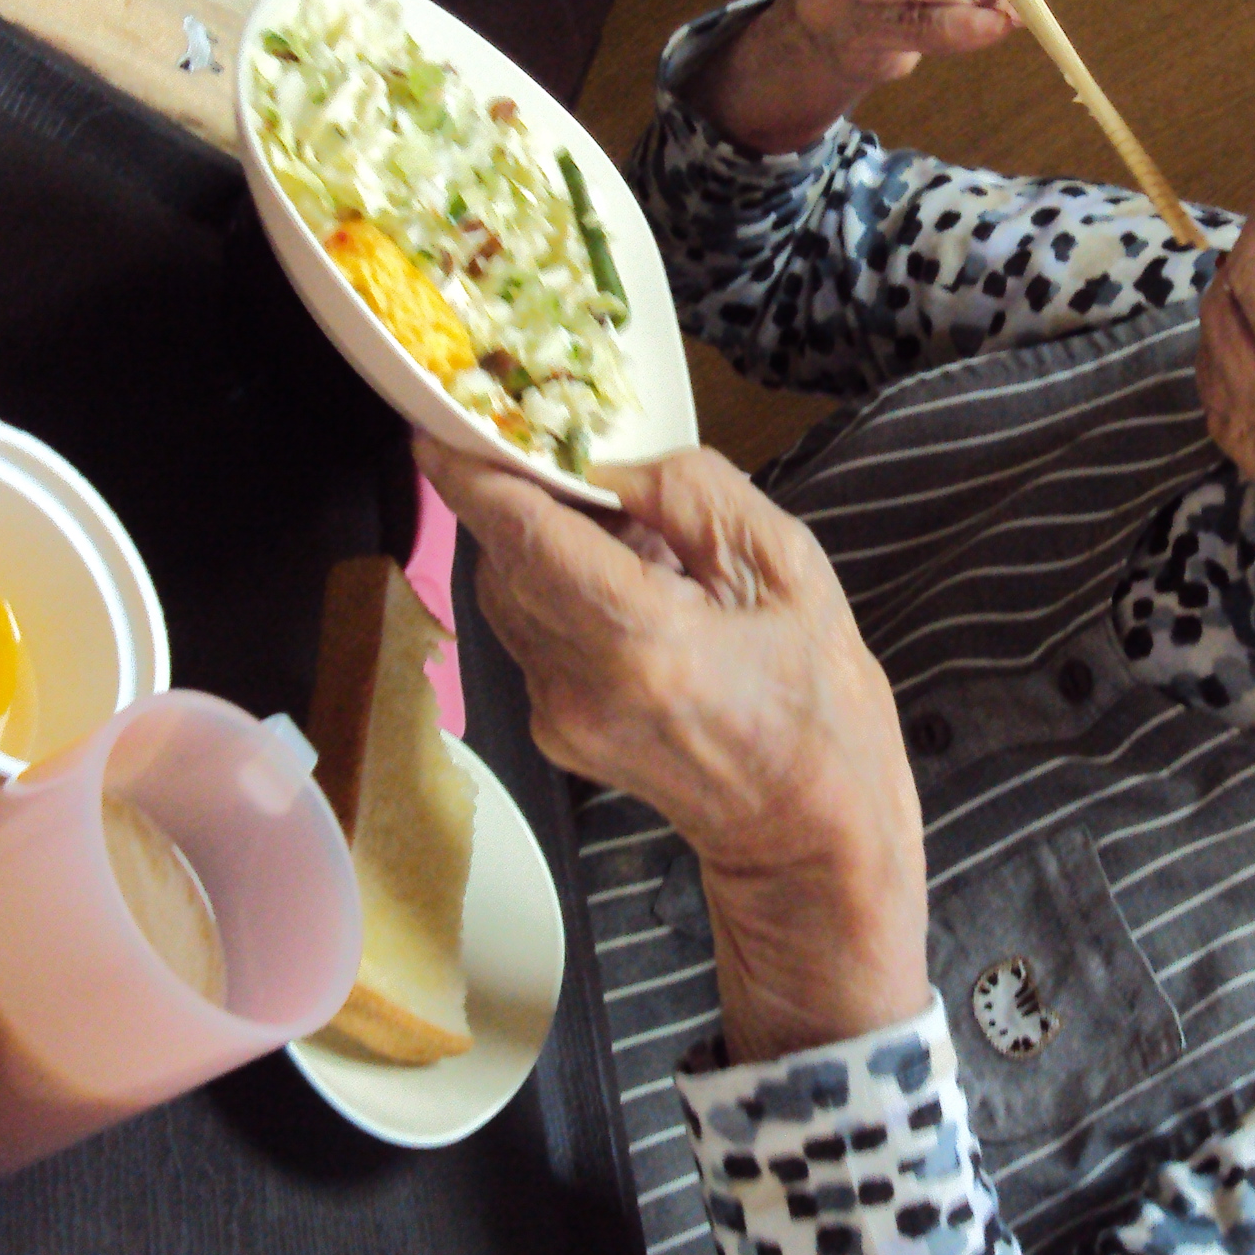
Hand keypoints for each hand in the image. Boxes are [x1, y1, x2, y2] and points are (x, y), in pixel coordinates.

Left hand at [416, 436, 928, 1061]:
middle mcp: (578, 683)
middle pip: (502, 559)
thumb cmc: (820, 700)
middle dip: (523, 499)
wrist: (809, 833)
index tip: (434, 421)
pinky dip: (560, 592)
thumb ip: (692, 495)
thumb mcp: (788, 566)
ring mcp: (557, 715)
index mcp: (643, 639)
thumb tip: (607, 462)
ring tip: (635, 539)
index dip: (471, 472)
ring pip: (507, 595)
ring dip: (543, 545)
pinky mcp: (553, 731)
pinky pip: (531, 633)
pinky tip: (634, 594)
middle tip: (583, 465)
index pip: (523, 536)